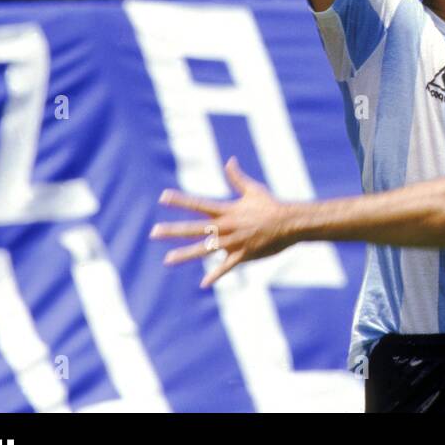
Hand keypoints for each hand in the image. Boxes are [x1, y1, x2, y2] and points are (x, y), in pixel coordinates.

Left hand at [151, 157, 293, 288]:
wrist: (290, 223)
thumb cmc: (271, 205)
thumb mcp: (253, 190)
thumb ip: (237, 178)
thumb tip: (229, 161)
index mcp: (227, 210)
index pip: (199, 204)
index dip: (181, 200)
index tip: (163, 197)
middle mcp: (227, 227)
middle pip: (195, 229)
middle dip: (173, 231)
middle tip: (154, 232)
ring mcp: (234, 242)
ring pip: (205, 250)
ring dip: (185, 255)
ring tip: (167, 260)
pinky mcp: (243, 255)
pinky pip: (227, 267)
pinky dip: (216, 274)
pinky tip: (204, 283)